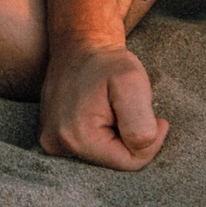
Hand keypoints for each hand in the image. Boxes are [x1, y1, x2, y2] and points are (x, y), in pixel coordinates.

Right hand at [38, 43, 168, 169]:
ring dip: (116, 135)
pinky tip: (99, 111)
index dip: (150, 141)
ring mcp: (51, 141)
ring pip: (103, 156)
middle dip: (129, 138)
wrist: (80, 43)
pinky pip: (89, 148)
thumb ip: (141, 126)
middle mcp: (56, 145)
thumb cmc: (108, 63)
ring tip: (111, 107)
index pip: (130, 163)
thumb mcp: (132, 84)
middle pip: (114, 161)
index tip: (154, 114)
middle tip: (127, 107)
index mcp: (76, 138)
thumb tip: (141, 149)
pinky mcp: (52, 136)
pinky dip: (102, 134)